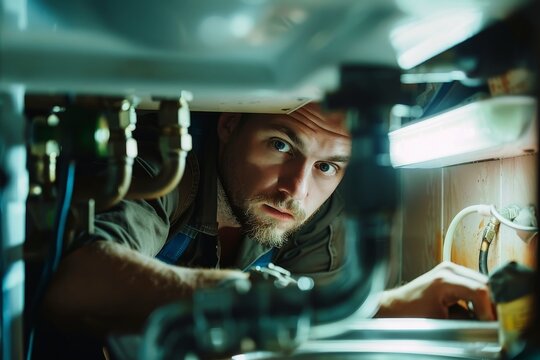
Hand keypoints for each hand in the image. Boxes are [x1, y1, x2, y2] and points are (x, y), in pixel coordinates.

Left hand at [375, 261, 495, 320]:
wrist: (397, 307)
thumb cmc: (411, 314)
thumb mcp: (442, 322)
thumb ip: (468, 321)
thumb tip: (487, 325)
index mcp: (445, 280)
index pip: (480, 290)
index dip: (490, 309)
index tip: (491, 323)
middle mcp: (449, 269)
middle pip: (485, 284)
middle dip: (492, 304)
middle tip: (493, 322)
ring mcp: (450, 269)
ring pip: (481, 282)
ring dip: (486, 300)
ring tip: (485, 317)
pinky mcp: (450, 273)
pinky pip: (473, 283)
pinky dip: (478, 297)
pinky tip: (475, 309)